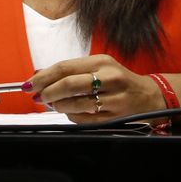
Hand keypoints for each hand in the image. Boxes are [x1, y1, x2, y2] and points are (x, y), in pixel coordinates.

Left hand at [29, 54, 162, 123]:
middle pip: (68, 85)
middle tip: (39, 97)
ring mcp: (114, 99)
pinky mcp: (115, 117)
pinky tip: (71, 112)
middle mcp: (109, 78)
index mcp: (101, 62)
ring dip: (58, 106)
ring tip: (54, 105)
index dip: (43, 77)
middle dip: (48, 92)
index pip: (64, 67)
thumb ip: (72, 71)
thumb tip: (40, 77)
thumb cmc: (119, 81)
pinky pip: (85, 119)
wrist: (150, 97)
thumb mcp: (99, 68)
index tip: (30, 84)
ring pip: (75, 104)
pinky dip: (72, 116)